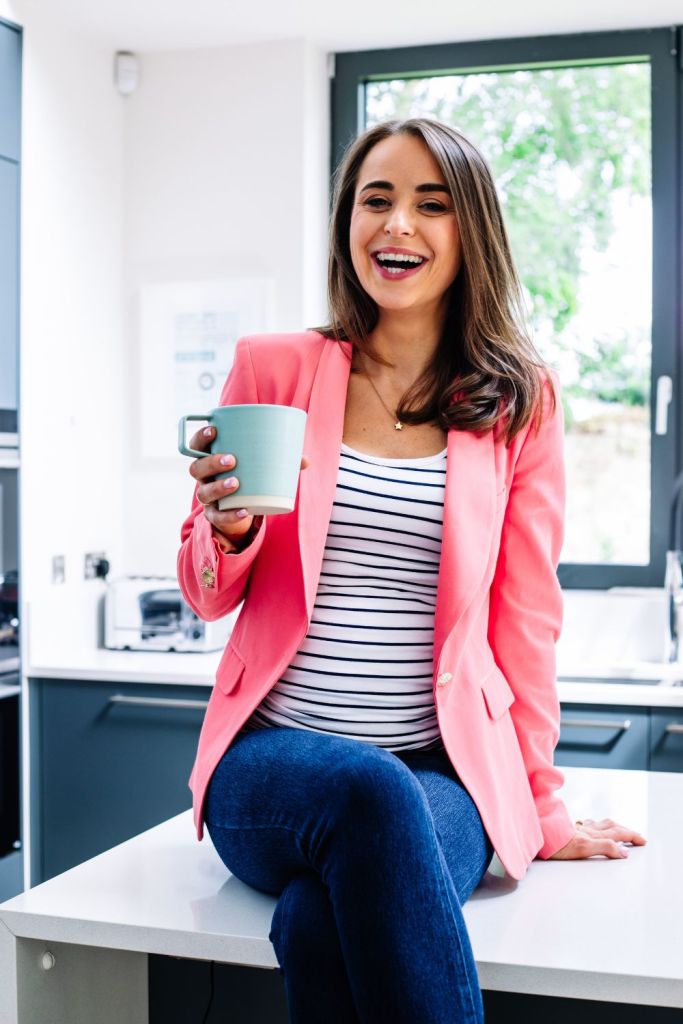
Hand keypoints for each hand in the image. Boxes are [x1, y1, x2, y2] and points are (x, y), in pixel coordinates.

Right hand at [187, 425, 308, 550]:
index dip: (200, 437)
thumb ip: (281, 461)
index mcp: (210, 458)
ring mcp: (207, 497)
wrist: (242, 508)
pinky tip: (243, 511)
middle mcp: (204, 478)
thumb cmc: (249, 476)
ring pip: (203, 492)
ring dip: (217, 487)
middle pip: (196, 468)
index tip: (214, 430)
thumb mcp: (261, 466)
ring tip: (236, 483)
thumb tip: (305, 460)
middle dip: (211, 462)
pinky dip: (230, 515)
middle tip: (232, 459)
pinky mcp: (215, 515)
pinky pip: (217, 517)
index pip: (196, 445)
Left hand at [548, 817, 646, 860]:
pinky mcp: (567, 828)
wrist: (536, 832)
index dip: (631, 837)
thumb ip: (604, 848)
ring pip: (599, 824)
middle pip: (611, 827)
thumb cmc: (555, 843)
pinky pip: (585, 824)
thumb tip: (624, 852)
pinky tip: (589, 825)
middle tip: (636, 836)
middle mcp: (586, 829)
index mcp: (592, 835)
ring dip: (612, 825)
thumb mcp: (583, 849)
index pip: (617, 834)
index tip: (643, 841)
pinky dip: (594, 824)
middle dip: (626, 831)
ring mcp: (576, 827)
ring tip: (618, 828)